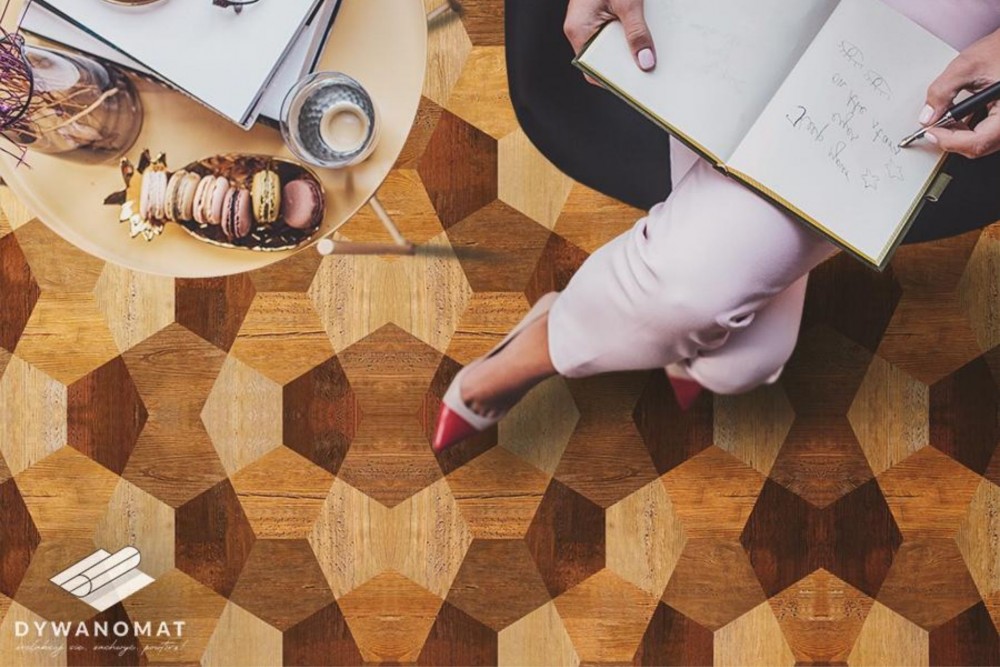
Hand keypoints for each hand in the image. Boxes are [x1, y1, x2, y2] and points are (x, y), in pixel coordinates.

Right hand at [564, 0, 655, 78]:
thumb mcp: (628, 3)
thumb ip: (637, 31)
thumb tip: (645, 61)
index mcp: (579, 29)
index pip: (592, 69)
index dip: (612, 80)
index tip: (633, 85)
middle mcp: (580, 28)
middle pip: (603, 59)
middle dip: (625, 64)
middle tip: (648, 67)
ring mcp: (587, 22)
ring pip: (609, 46)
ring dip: (627, 48)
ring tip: (648, 48)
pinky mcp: (597, 15)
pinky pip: (611, 33)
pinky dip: (626, 35)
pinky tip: (643, 32)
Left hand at [922, 28, 999, 158]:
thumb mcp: (967, 66)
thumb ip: (943, 91)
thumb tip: (927, 117)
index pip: (979, 141)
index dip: (950, 140)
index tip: (931, 131)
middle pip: (980, 146)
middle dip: (952, 139)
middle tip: (933, 127)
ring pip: (983, 144)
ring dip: (959, 136)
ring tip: (944, 120)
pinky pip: (988, 135)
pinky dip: (969, 131)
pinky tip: (958, 118)